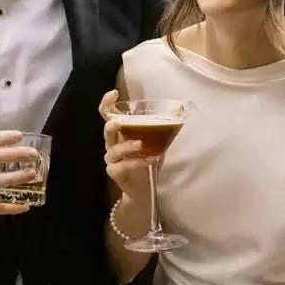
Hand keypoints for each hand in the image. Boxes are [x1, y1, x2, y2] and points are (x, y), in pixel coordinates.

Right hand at [100, 90, 151, 208]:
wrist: (143, 189)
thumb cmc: (146, 162)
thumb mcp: (157, 142)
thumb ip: (162, 126)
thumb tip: (178, 108)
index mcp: (120, 134)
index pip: (107, 115)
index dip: (107, 104)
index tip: (113, 94)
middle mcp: (112, 145)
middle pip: (106, 132)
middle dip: (111, 125)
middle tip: (119, 122)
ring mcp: (112, 160)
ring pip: (113, 150)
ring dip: (126, 145)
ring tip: (140, 144)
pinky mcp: (116, 173)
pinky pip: (123, 167)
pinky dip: (136, 162)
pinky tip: (149, 160)